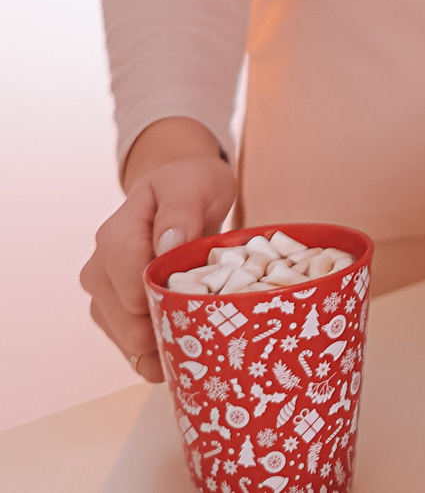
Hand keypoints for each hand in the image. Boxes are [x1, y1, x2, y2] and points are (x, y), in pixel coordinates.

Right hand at [81, 118, 235, 382]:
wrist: (179, 189)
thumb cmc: (188, 185)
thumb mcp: (194, 185)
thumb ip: (181, 212)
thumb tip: (168, 243)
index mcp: (116, 235)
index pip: (128, 278)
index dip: (157, 300)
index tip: (188, 311)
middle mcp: (101, 267)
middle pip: (122, 315)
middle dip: (159, 333)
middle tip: (198, 347)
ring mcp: (105, 291)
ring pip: (122, 335)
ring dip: (154, 351)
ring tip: (190, 362)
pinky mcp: (116, 309)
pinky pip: (127, 341)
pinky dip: (151, 355)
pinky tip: (175, 365)